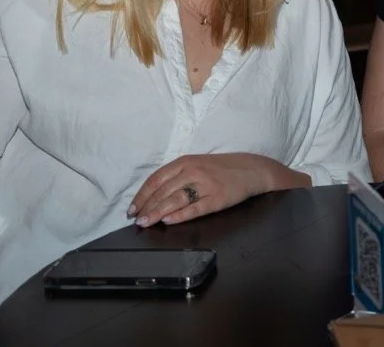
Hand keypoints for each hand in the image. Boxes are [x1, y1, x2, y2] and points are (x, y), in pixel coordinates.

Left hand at [128, 153, 285, 226]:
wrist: (252, 169)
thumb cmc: (221, 168)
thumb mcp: (197, 164)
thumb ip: (177, 176)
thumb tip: (153, 196)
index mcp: (185, 161)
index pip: (156, 179)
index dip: (142, 195)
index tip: (132, 209)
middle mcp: (194, 171)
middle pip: (163, 191)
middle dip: (146, 207)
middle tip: (136, 220)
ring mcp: (206, 185)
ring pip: (175, 199)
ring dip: (157, 212)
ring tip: (146, 222)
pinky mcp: (217, 198)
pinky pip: (195, 208)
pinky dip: (180, 215)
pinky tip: (169, 221)